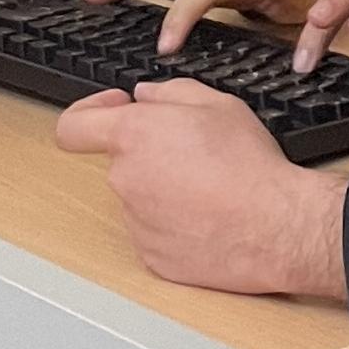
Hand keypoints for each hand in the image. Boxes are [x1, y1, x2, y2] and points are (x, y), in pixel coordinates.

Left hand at [52, 78, 348, 299]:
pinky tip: (210, 218)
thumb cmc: (250, 165)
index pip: (72, 127)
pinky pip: (154, 232)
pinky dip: (175, 224)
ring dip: (164, 190)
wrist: (276, 227)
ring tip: (212, 189)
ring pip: (140, 197)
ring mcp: (135, 222)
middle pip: (121, 161)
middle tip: (197, 152)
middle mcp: (124, 180)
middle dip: (150, 153)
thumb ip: (171, 92)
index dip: (88, 113)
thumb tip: (147, 96)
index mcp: (132, 136)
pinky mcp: (152, 256)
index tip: (114, 110)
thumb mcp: (218, 104)